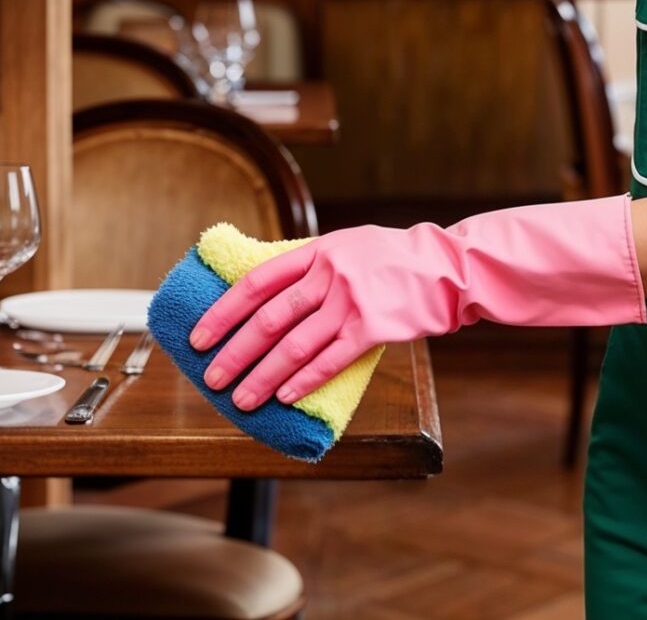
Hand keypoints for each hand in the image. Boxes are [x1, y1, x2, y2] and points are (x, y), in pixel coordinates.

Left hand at [189, 226, 398, 410]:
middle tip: (212, 377)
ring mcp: (351, 302)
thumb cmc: (392, 260)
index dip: (223, 312)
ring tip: (242, 399)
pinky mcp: (373, 328)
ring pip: (294, 346)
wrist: (447, 267)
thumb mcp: (347, 247)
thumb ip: (311, 267)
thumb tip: (265, 297)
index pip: (257, 283)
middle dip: (235, 352)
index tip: (200, 336)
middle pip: (269, 319)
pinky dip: (303, 381)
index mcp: (318, 251)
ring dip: (262, 376)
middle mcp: (330, 275)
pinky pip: (329, 360)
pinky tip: (284, 397)